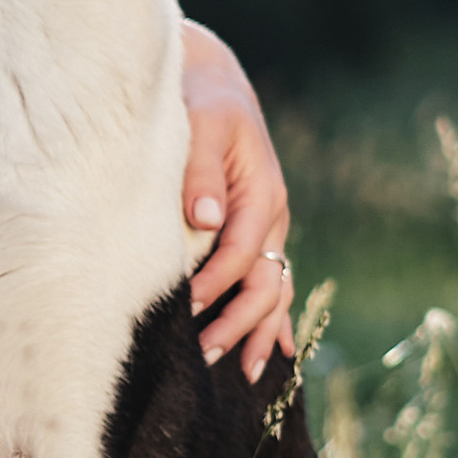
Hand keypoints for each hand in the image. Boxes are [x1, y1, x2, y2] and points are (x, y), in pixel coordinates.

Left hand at [182, 19, 293, 382]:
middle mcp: (271, 217)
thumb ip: (201, 170)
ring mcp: (268, 229)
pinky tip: (273, 356)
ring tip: (241, 374)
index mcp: (261, 193)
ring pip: (274, 291)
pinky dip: (273, 320)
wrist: (213, 83)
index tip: (183, 311)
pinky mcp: (256, 234)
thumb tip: (203, 217)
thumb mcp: (202, 125)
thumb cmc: (200, 102)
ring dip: (257, 332)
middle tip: (202, 357)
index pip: (239, 253)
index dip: (213, 286)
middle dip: (238, 323)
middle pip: (264, 284)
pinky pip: (271, 284)